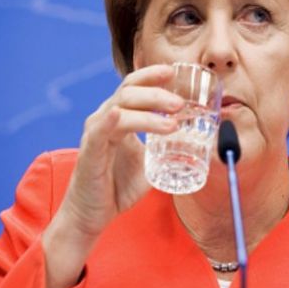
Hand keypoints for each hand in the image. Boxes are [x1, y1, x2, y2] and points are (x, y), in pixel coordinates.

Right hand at [42, 63, 183, 287]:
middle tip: (180, 103)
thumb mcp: (151, 162)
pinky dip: (112, 120)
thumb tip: (199, 142)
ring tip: (173, 120)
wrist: (93, 215)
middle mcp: (105, 119)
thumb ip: (169, 149)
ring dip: (148, 110)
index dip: (152, 75)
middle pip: (129, 91)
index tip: (173, 72)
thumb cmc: (118, 186)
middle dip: (157, 93)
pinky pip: (100, 130)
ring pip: (120, 107)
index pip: (133, 86)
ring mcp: (96, 133)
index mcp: (119, 117)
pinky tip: (122, 116)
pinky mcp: (90, 151)